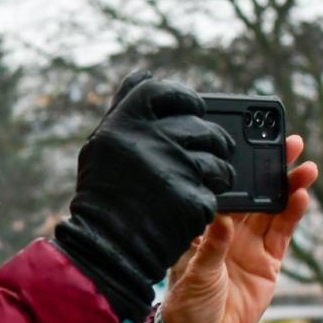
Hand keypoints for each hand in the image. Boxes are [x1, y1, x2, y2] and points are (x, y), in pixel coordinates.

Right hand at [52, 72, 235, 322]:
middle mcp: (152, 140)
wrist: (107, 248)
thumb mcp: (103, 144)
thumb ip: (125, 107)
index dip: (185, 98)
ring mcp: (176, 170)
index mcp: (127, 122)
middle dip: (211, 138)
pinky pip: (215, 191)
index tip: (194, 108)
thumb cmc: (103, 194)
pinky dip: (209, 198)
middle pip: (201, 126)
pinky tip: (193, 206)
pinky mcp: (193, 199)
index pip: (166, 93)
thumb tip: (146, 74)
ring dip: (218, 170)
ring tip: (206, 180)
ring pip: (217, 159)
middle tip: (210, 149)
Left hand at [160, 134, 317, 322]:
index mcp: (205, 227)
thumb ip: (211, 247)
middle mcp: (228, 231)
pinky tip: (301, 196)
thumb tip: (222, 220)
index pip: (226, 191)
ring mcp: (250, 245)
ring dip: (288, 188)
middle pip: (254, 194)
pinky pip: (283, 234)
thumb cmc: (187, 305)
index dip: (240, 169)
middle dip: (272, 169)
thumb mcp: (195, 274)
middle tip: (289, 144)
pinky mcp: (268, 263)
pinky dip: (293, 215)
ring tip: (305, 167)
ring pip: (274, 209)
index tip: (252, 146)